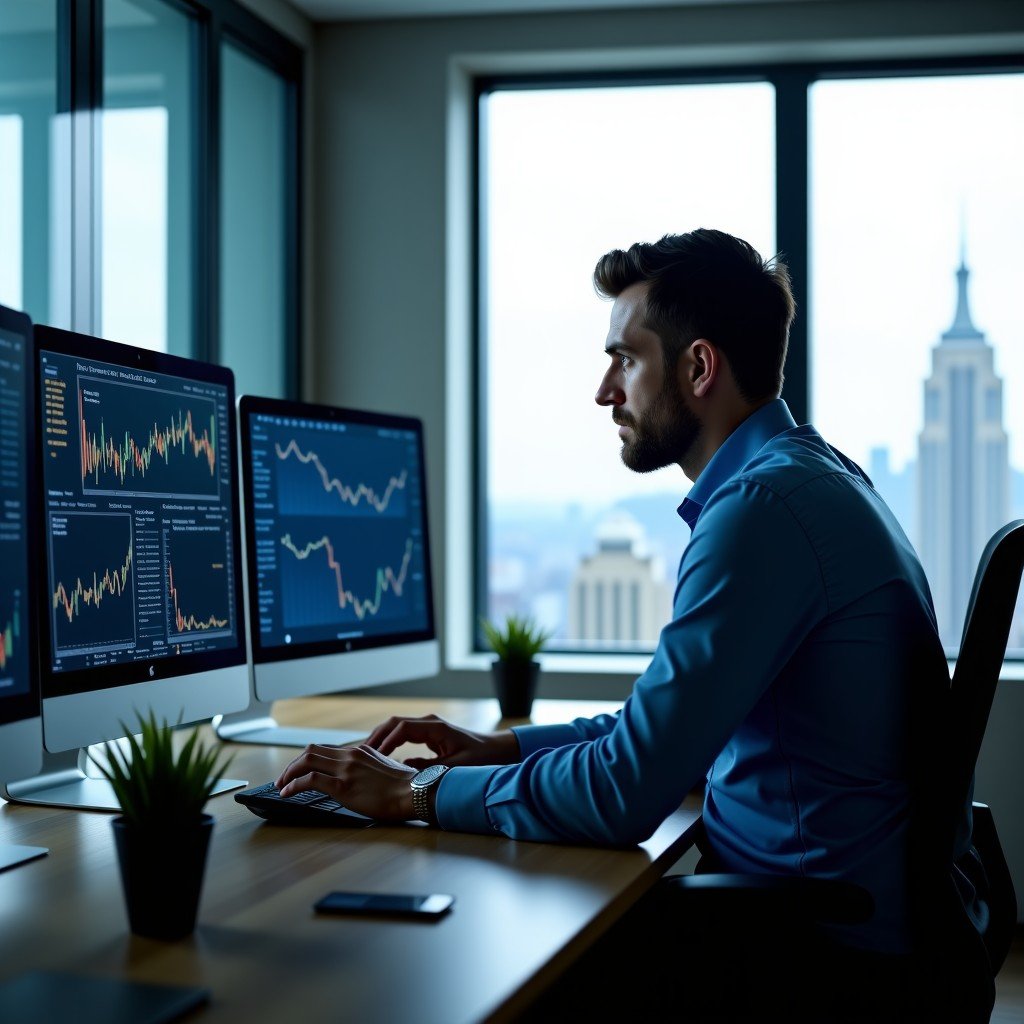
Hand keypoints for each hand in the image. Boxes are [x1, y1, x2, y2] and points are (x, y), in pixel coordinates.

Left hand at [275, 743, 415, 819]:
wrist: (413, 792)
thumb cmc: (405, 787)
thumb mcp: (385, 769)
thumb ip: (369, 768)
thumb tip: (361, 777)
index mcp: (360, 751)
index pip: (327, 749)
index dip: (309, 759)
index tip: (300, 770)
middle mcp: (350, 756)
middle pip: (312, 751)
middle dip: (293, 764)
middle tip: (284, 777)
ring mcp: (346, 769)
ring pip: (307, 761)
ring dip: (289, 772)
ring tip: (281, 784)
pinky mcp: (343, 786)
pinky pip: (310, 780)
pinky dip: (294, 785)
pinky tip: (287, 793)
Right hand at [364, 713, 519, 768]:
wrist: (496, 751)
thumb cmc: (480, 758)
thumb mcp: (456, 767)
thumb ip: (430, 770)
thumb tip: (404, 772)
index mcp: (435, 727)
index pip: (402, 728)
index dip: (386, 741)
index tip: (375, 756)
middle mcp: (429, 723)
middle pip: (394, 723)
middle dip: (376, 737)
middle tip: (359, 754)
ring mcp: (428, 728)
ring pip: (396, 728)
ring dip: (381, 739)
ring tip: (364, 756)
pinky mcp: (428, 735)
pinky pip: (403, 736)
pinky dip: (390, 743)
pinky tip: (381, 758)